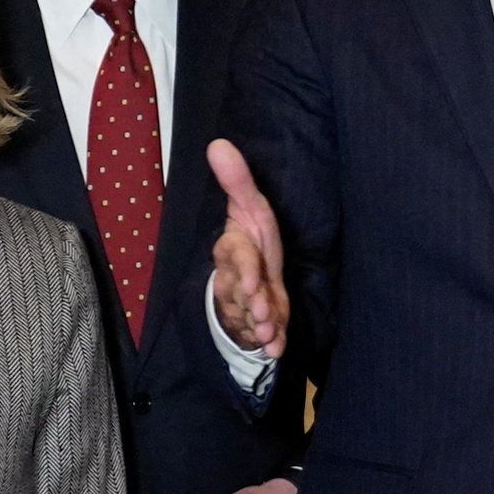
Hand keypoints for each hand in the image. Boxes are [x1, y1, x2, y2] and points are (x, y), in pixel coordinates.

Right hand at [206, 141, 289, 360]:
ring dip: (259, 327)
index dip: (244, 268)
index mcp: (232, 249)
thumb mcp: (250, 205)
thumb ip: (236, 179)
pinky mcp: (259, 322)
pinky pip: (260, 334)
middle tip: (262, 312)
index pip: (235, 257)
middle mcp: (234, 278)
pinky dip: (269, 343)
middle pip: (239, 292)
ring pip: (247, 315)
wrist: (255, 272)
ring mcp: (245, 303)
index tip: (256, 279)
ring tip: (269, 335)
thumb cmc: (253, 235)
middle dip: (251, 303)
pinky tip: (276, 350)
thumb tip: (217, 142)